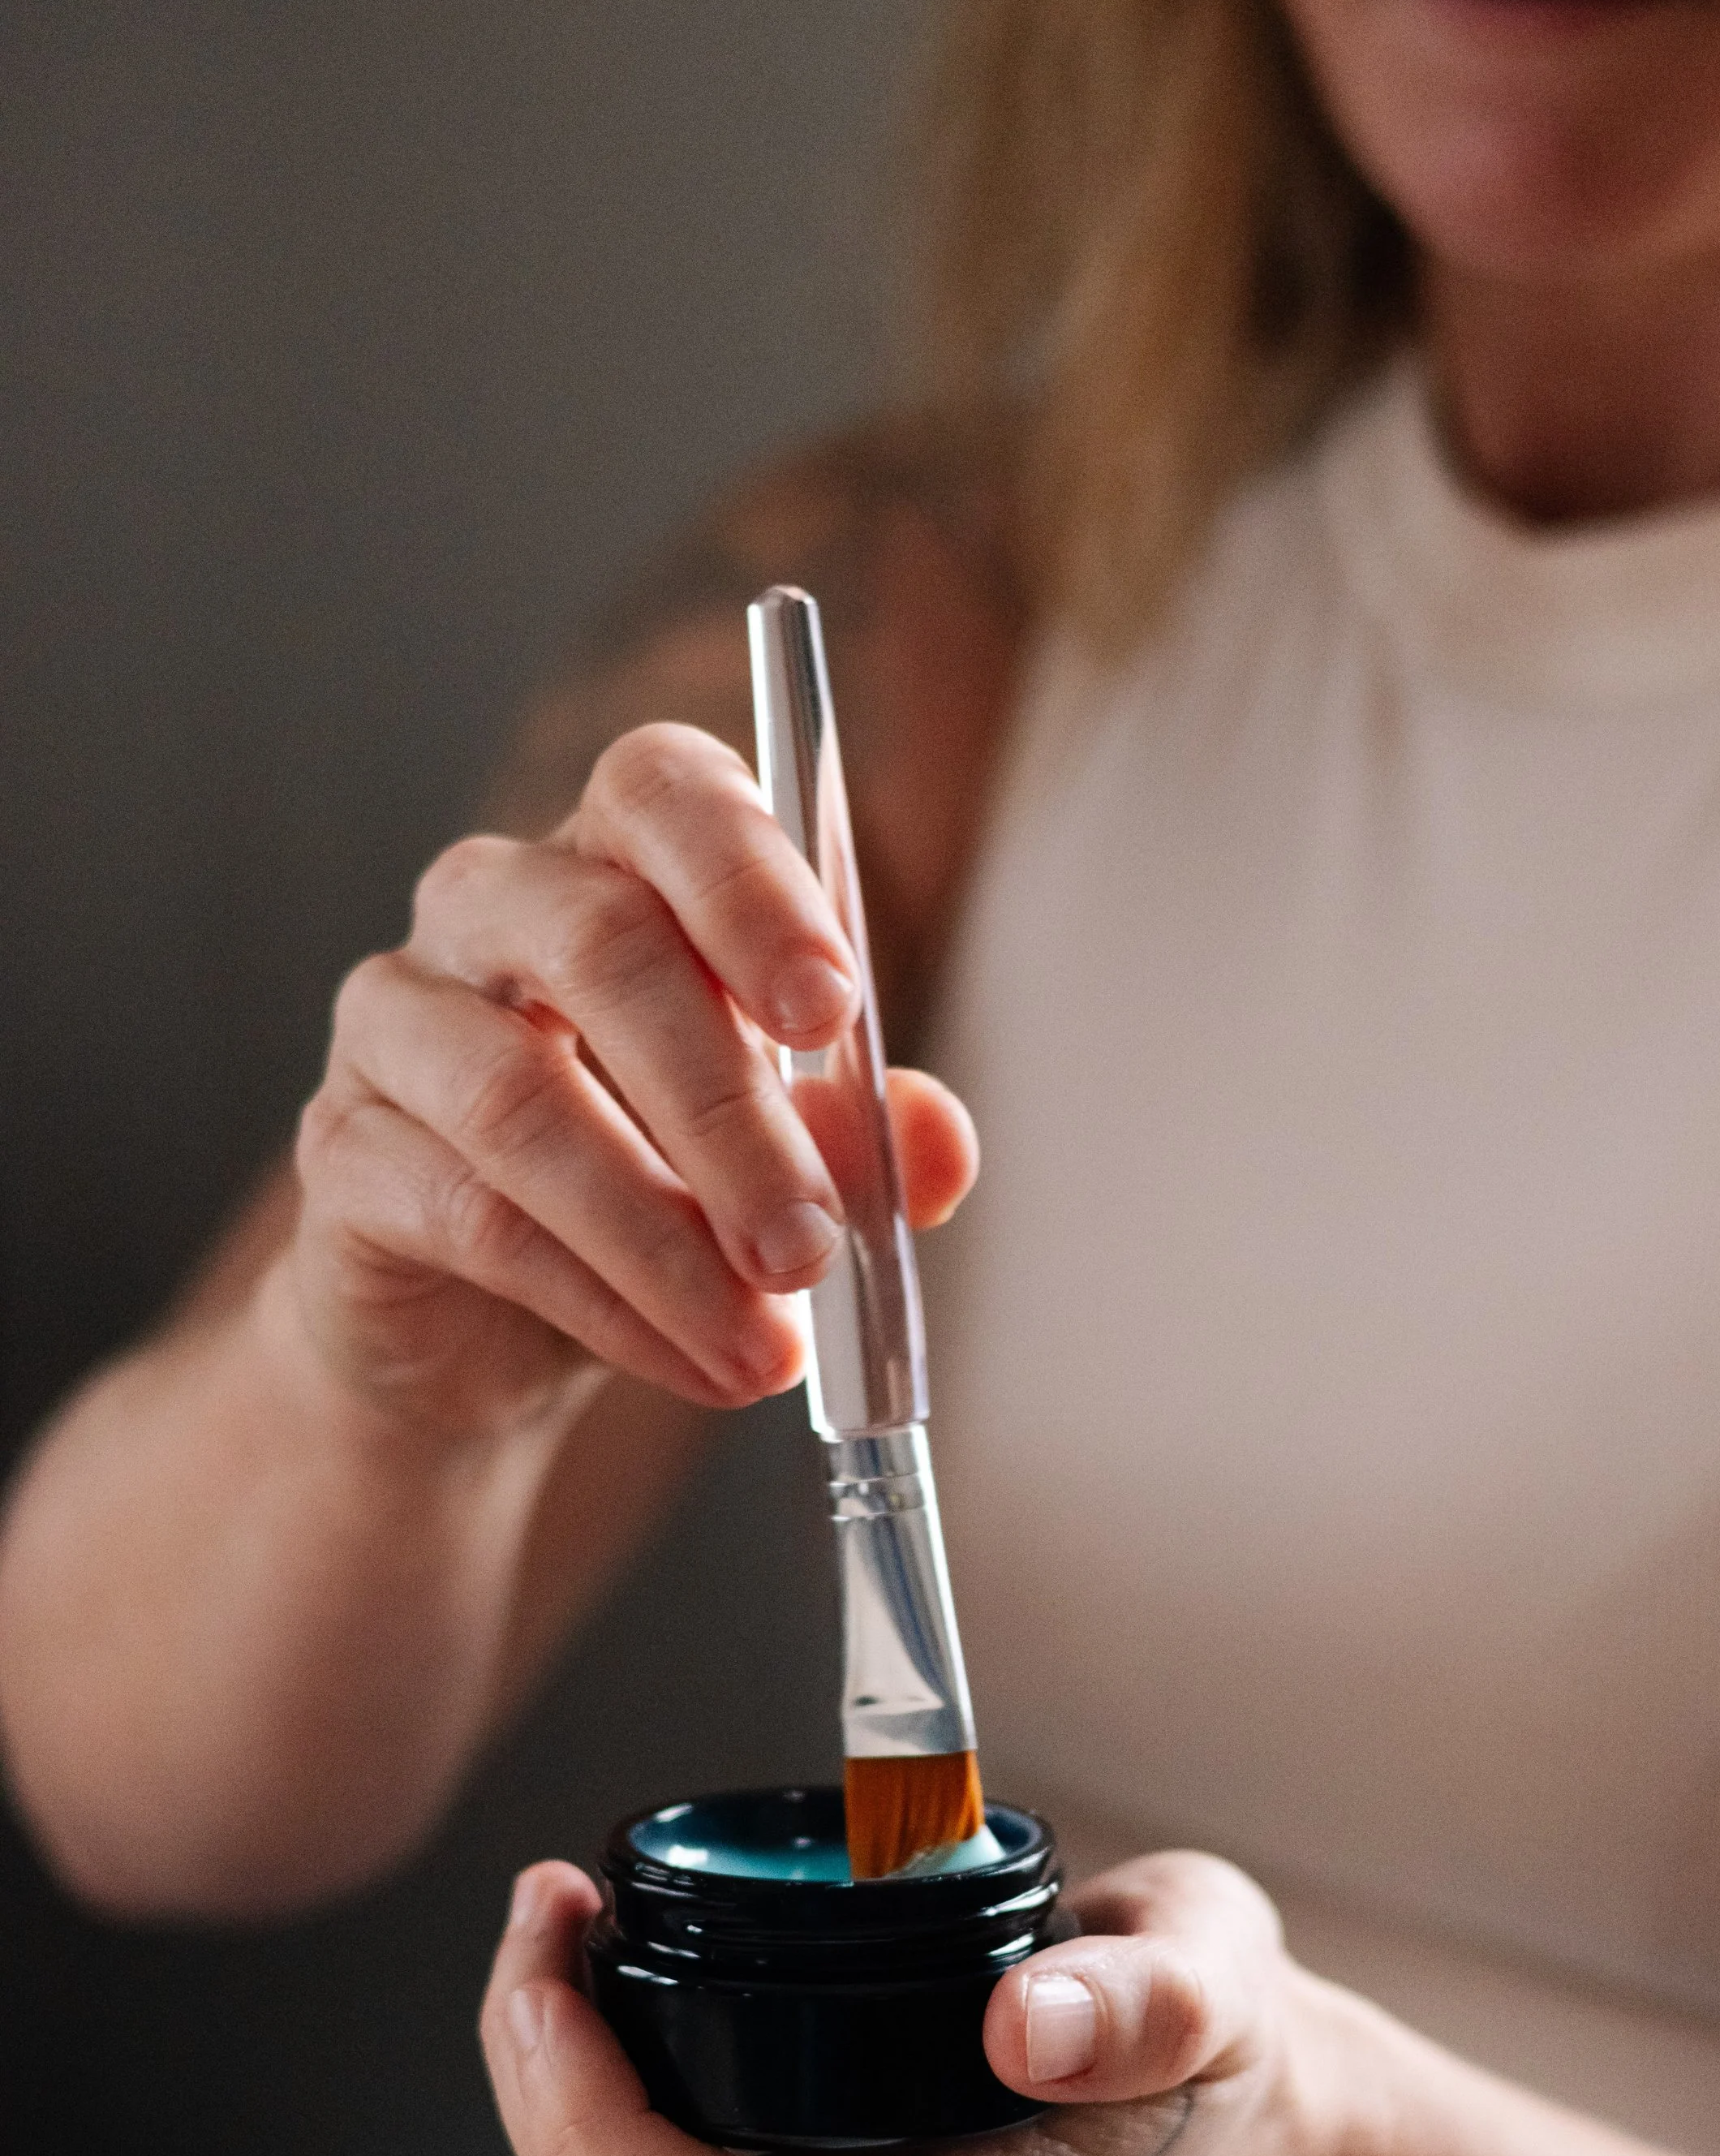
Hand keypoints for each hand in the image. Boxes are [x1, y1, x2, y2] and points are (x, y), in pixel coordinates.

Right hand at [288, 724, 976, 1440]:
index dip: (749, 884)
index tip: (829, 1008)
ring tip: (764, 1345)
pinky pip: (472, 1216)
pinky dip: (603, 1301)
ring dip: (664, 1239)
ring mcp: (397, 1022)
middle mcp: (489, 908)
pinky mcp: (342, 1153)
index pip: (662, 793)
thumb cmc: (652, 1188)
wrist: (490, 1331)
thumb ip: (859, 1133)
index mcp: (615, 862)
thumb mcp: (779, 1157)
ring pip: (519, 1098)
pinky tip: (687, 1361)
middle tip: (812, 1244)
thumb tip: (941, 1147)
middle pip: (600, 945)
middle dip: (730, 1113)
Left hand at [479, 1851, 1362, 2155]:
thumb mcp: (1225, 1985)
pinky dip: (604, 2138)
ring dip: (554, 2105)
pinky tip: (608, 2027)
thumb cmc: (1232, 2061)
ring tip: (556, 1947)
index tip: (555, 1953)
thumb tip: (1029, 2025)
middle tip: (543, 1912)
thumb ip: (1148, 2000)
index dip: (588, 2103)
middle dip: (538, 2078)